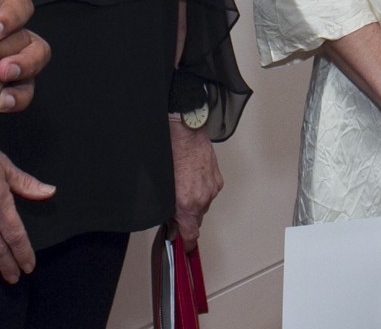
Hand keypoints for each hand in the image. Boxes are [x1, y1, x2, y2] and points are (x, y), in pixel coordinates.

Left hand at [0, 0, 46, 104]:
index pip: (15, 5)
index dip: (10, 17)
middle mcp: (3, 34)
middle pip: (31, 40)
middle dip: (23, 54)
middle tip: (0, 67)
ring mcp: (4, 60)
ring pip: (33, 65)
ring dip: (24, 75)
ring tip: (4, 84)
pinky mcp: (0, 84)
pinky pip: (20, 91)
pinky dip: (16, 98)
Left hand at [167, 117, 222, 249]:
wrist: (185, 132)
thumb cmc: (171, 154)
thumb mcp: (163, 186)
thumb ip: (168, 207)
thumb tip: (171, 218)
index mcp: (186, 204)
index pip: (190, 233)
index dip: (187, 243)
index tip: (186, 247)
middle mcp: (202, 198)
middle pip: (196, 219)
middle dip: (187, 216)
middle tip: (176, 207)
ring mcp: (211, 188)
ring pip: (203, 204)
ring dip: (195, 200)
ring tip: (184, 185)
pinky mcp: (217, 179)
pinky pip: (210, 191)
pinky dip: (202, 189)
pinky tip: (193, 178)